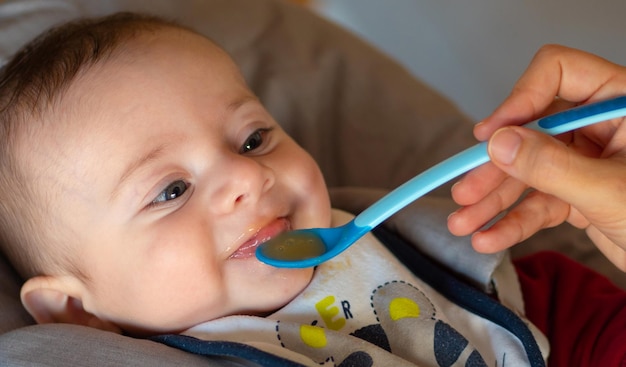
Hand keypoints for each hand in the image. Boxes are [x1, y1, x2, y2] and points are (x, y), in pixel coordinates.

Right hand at [447, 44, 625, 270]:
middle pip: (530, 131)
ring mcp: (586, 161)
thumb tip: (497, 143)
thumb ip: (551, 166)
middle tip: (464, 192)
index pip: (558, 73)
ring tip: (463, 224)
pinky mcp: (579, 194)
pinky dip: (513, 222)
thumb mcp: (608, 191)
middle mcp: (599, 126)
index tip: (489, 136)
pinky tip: (490, 238)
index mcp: (620, 103)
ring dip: (494, 200)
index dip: (519, 99)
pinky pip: (538, 202)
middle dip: (494, 169)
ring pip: (527, 172)